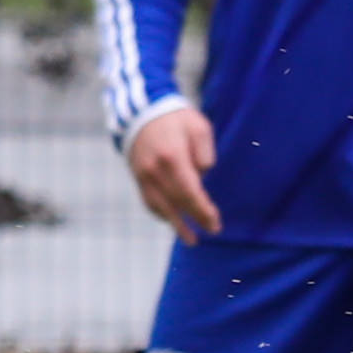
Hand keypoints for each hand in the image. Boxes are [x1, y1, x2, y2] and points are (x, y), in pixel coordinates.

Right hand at [124, 105, 222, 240]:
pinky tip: (173, 221)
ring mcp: (143, 175)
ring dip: (176, 225)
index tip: (215, 222)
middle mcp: (155, 170)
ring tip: (191, 239)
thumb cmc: (177, 119)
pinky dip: (161, 214)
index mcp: (172, 157)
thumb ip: (205, 153)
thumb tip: (202, 177)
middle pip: (177, 202)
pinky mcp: (138, 177)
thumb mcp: (199, 127)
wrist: (143, 112)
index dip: (202, 210)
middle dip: (195, 218)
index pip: (190, 192)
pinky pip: (149, 201)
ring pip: (160, 206)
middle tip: (213, 230)